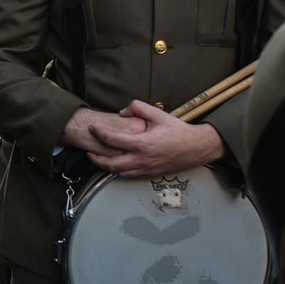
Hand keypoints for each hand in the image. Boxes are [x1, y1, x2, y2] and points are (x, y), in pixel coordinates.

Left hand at [75, 101, 224, 177]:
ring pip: (118, 172)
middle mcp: (142, 159)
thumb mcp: (158, 114)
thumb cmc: (178, 131)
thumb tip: (122, 112)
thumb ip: (138, 108)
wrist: (196, 148)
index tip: (93, 128)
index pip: (112, 140)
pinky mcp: (149, 174)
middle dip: (96, 158)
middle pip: (110, 164)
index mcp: (143, 144)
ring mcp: (145, 169)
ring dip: (106, 166)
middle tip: (88, 151)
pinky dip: (117, 171)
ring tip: (98, 158)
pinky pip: (128, 175)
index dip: (99, 133)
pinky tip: (115, 164)